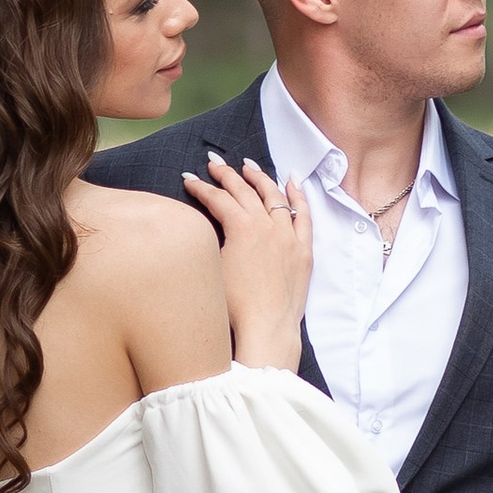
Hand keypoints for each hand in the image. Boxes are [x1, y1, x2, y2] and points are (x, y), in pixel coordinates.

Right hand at [178, 153, 312, 368]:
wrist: (266, 328)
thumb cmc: (234, 306)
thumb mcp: (213, 266)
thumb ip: (212, 238)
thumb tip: (207, 222)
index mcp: (242, 227)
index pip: (218, 199)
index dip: (201, 188)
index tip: (189, 180)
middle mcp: (267, 225)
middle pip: (244, 191)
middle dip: (227, 175)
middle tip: (214, 164)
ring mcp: (288, 236)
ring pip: (274, 196)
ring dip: (259, 178)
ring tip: (248, 166)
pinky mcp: (303, 250)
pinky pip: (303, 214)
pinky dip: (297, 195)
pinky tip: (291, 182)